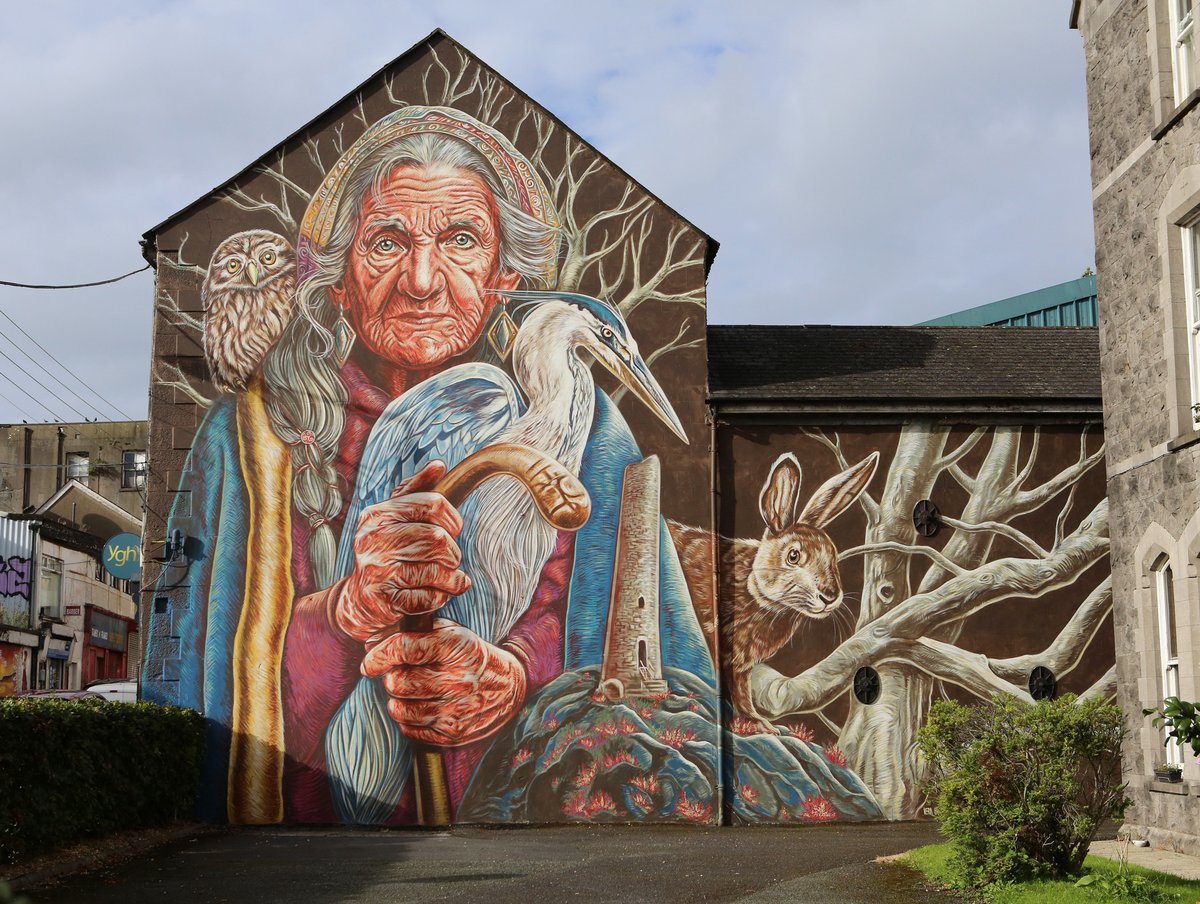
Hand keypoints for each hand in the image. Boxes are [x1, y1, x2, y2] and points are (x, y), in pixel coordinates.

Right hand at [336, 461, 470, 643]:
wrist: (359, 600)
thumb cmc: (385, 552)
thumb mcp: (394, 518)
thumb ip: (416, 491)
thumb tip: (438, 465)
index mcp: (378, 514)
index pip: (432, 504)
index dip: (453, 518)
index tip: (454, 530)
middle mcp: (372, 539)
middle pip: (437, 539)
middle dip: (453, 553)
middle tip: (451, 560)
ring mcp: (376, 570)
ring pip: (436, 570)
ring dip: (451, 578)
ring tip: (449, 579)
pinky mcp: (383, 600)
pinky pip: (429, 597)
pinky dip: (440, 597)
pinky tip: (436, 594)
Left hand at [361, 619, 527, 745]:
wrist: (509, 689)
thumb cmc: (471, 657)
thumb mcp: (453, 633)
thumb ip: (415, 632)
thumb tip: (372, 644)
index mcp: (457, 647)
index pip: (406, 648)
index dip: (381, 655)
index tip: (370, 662)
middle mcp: (458, 679)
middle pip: (398, 683)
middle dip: (393, 678)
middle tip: (403, 675)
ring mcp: (456, 710)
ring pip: (400, 709)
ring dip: (399, 700)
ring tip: (414, 692)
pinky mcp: (452, 734)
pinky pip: (409, 730)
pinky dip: (409, 720)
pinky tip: (424, 707)